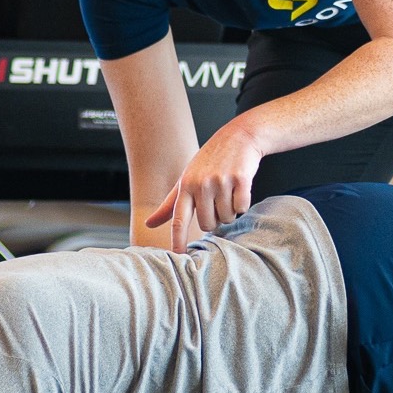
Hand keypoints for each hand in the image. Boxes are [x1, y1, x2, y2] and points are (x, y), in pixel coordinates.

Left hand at [145, 118, 263, 249]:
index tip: (178, 256)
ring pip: (226, 218)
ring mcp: (221, 182)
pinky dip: (243, 204)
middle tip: (217, 204)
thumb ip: (169, 205)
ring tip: (228, 193)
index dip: (177, 239)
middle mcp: (201, 184)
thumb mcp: (186, 179)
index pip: (178, 219)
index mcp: (185, 186)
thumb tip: (149, 224)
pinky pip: (242, 207)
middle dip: (214, 220)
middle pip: (207, 224)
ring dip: (230, 211)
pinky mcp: (241, 180)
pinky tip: (240, 189)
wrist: (238, 137)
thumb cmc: (210, 161)